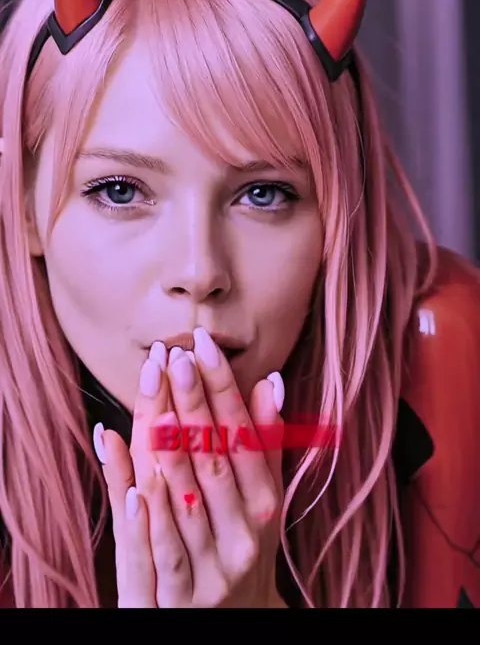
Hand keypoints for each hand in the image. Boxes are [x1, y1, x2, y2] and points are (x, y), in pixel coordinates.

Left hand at [95, 329, 285, 607]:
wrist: (233, 624)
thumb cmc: (244, 545)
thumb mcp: (263, 498)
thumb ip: (264, 443)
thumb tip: (271, 381)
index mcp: (264, 505)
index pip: (242, 435)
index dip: (223, 389)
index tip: (203, 346)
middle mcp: (243, 534)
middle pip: (215, 460)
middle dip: (195, 406)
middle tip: (176, 357)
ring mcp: (212, 566)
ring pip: (189, 502)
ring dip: (173, 454)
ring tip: (160, 408)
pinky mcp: (179, 595)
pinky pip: (163, 552)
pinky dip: (149, 517)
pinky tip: (134, 483)